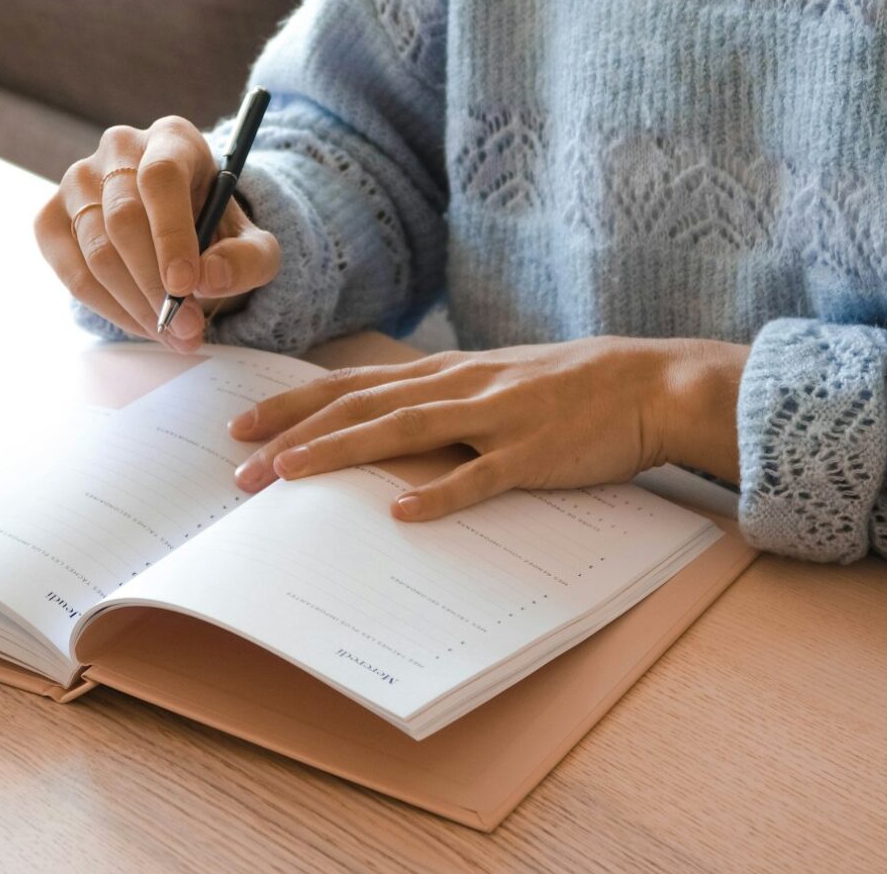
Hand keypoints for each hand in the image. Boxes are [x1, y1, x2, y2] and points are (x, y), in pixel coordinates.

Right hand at [34, 116, 280, 351]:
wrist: (181, 234)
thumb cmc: (216, 231)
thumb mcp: (253, 245)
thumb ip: (247, 259)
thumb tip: (209, 279)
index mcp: (172, 139)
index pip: (160, 177)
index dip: (171, 234)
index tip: (186, 286)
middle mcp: (118, 149)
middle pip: (123, 219)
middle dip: (155, 285)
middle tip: (187, 328)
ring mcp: (77, 182)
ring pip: (97, 252)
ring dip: (135, 305)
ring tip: (173, 334)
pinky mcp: (52, 219)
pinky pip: (73, 274)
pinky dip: (110, 309)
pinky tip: (142, 324)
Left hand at [228, 337, 747, 519]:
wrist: (648, 383)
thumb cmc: (570, 388)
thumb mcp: (495, 383)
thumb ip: (442, 403)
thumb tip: (386, 428)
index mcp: (446, 373)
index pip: (353, 386)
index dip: (294, 405)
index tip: (242, 424)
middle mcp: (458, 387)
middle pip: (359, 407)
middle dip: (294, 434)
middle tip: (238, 464)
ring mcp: (494, 417)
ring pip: (401, 431)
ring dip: (339, 452)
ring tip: (288, 474)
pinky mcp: (531, 453)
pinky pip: (479, 476)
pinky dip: (440, 493)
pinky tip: (402, 513)